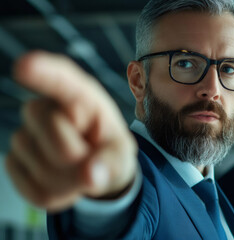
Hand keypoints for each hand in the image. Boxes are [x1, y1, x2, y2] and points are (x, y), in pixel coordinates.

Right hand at [5, 51, 137, 211]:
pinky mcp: (14, 162)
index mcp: (81, 97)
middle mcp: (47, 109)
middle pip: (51, 128)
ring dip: (68, 180)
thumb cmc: (109, 150)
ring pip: (41, 164)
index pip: (61, 79)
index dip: (43, 72)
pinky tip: (65, 183)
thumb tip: (90, 176)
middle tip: (93, 159)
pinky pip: (33, 188)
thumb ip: (112, 163)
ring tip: (81, 171)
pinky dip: (55, 195)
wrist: (94, 170)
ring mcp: (26, 135)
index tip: (24, 66)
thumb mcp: (122, 154)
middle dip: (77, 153)